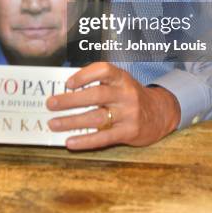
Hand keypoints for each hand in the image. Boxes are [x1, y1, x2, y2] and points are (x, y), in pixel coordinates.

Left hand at [46, 62, 180, 149]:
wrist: (160, 113)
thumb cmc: (131, 96)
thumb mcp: (121, 82)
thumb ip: (99, 82)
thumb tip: (66, 88)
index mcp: (122, 78)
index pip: (104, 70)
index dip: (85, 75)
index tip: (68, 83)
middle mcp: (126, 94)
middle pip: (96, 95)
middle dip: (71, 100)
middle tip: (50, 103)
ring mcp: (128, 114)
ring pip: (97, 117)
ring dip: (72, 121)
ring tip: (53, 124)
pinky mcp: (129, 132)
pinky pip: (104, 138)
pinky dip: (85, 141)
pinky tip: (70, 142)